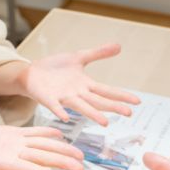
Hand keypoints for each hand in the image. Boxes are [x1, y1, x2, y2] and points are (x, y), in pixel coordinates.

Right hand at [0, 126, 84, 169]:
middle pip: (43, 158)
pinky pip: (33, 133)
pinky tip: (62, 133)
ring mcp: (15, 144)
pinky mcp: (12, 134)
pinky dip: (48, 132)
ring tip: (79, 155)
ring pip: (43, 146)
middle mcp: (14, 155)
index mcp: (4, 163)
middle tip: (82, 169)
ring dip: (62, 149)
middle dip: (62, 162)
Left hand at [17, 44, 141, 125]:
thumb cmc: (56, 69)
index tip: (137, 101)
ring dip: (93, 114)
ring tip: (105, 123)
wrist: (32, 73)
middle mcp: (78, 94)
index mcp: (85, 85)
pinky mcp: (48, 99)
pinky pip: (55, 106)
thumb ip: (98, 53)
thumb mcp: (79, 58)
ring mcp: (63, 98)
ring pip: (81, 107)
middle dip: (113, 107)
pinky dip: (60, 111)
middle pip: (98, 101)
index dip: (122, 95)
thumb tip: (119, 46)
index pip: (107, 91)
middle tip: (128, 113)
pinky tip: (66, 117)